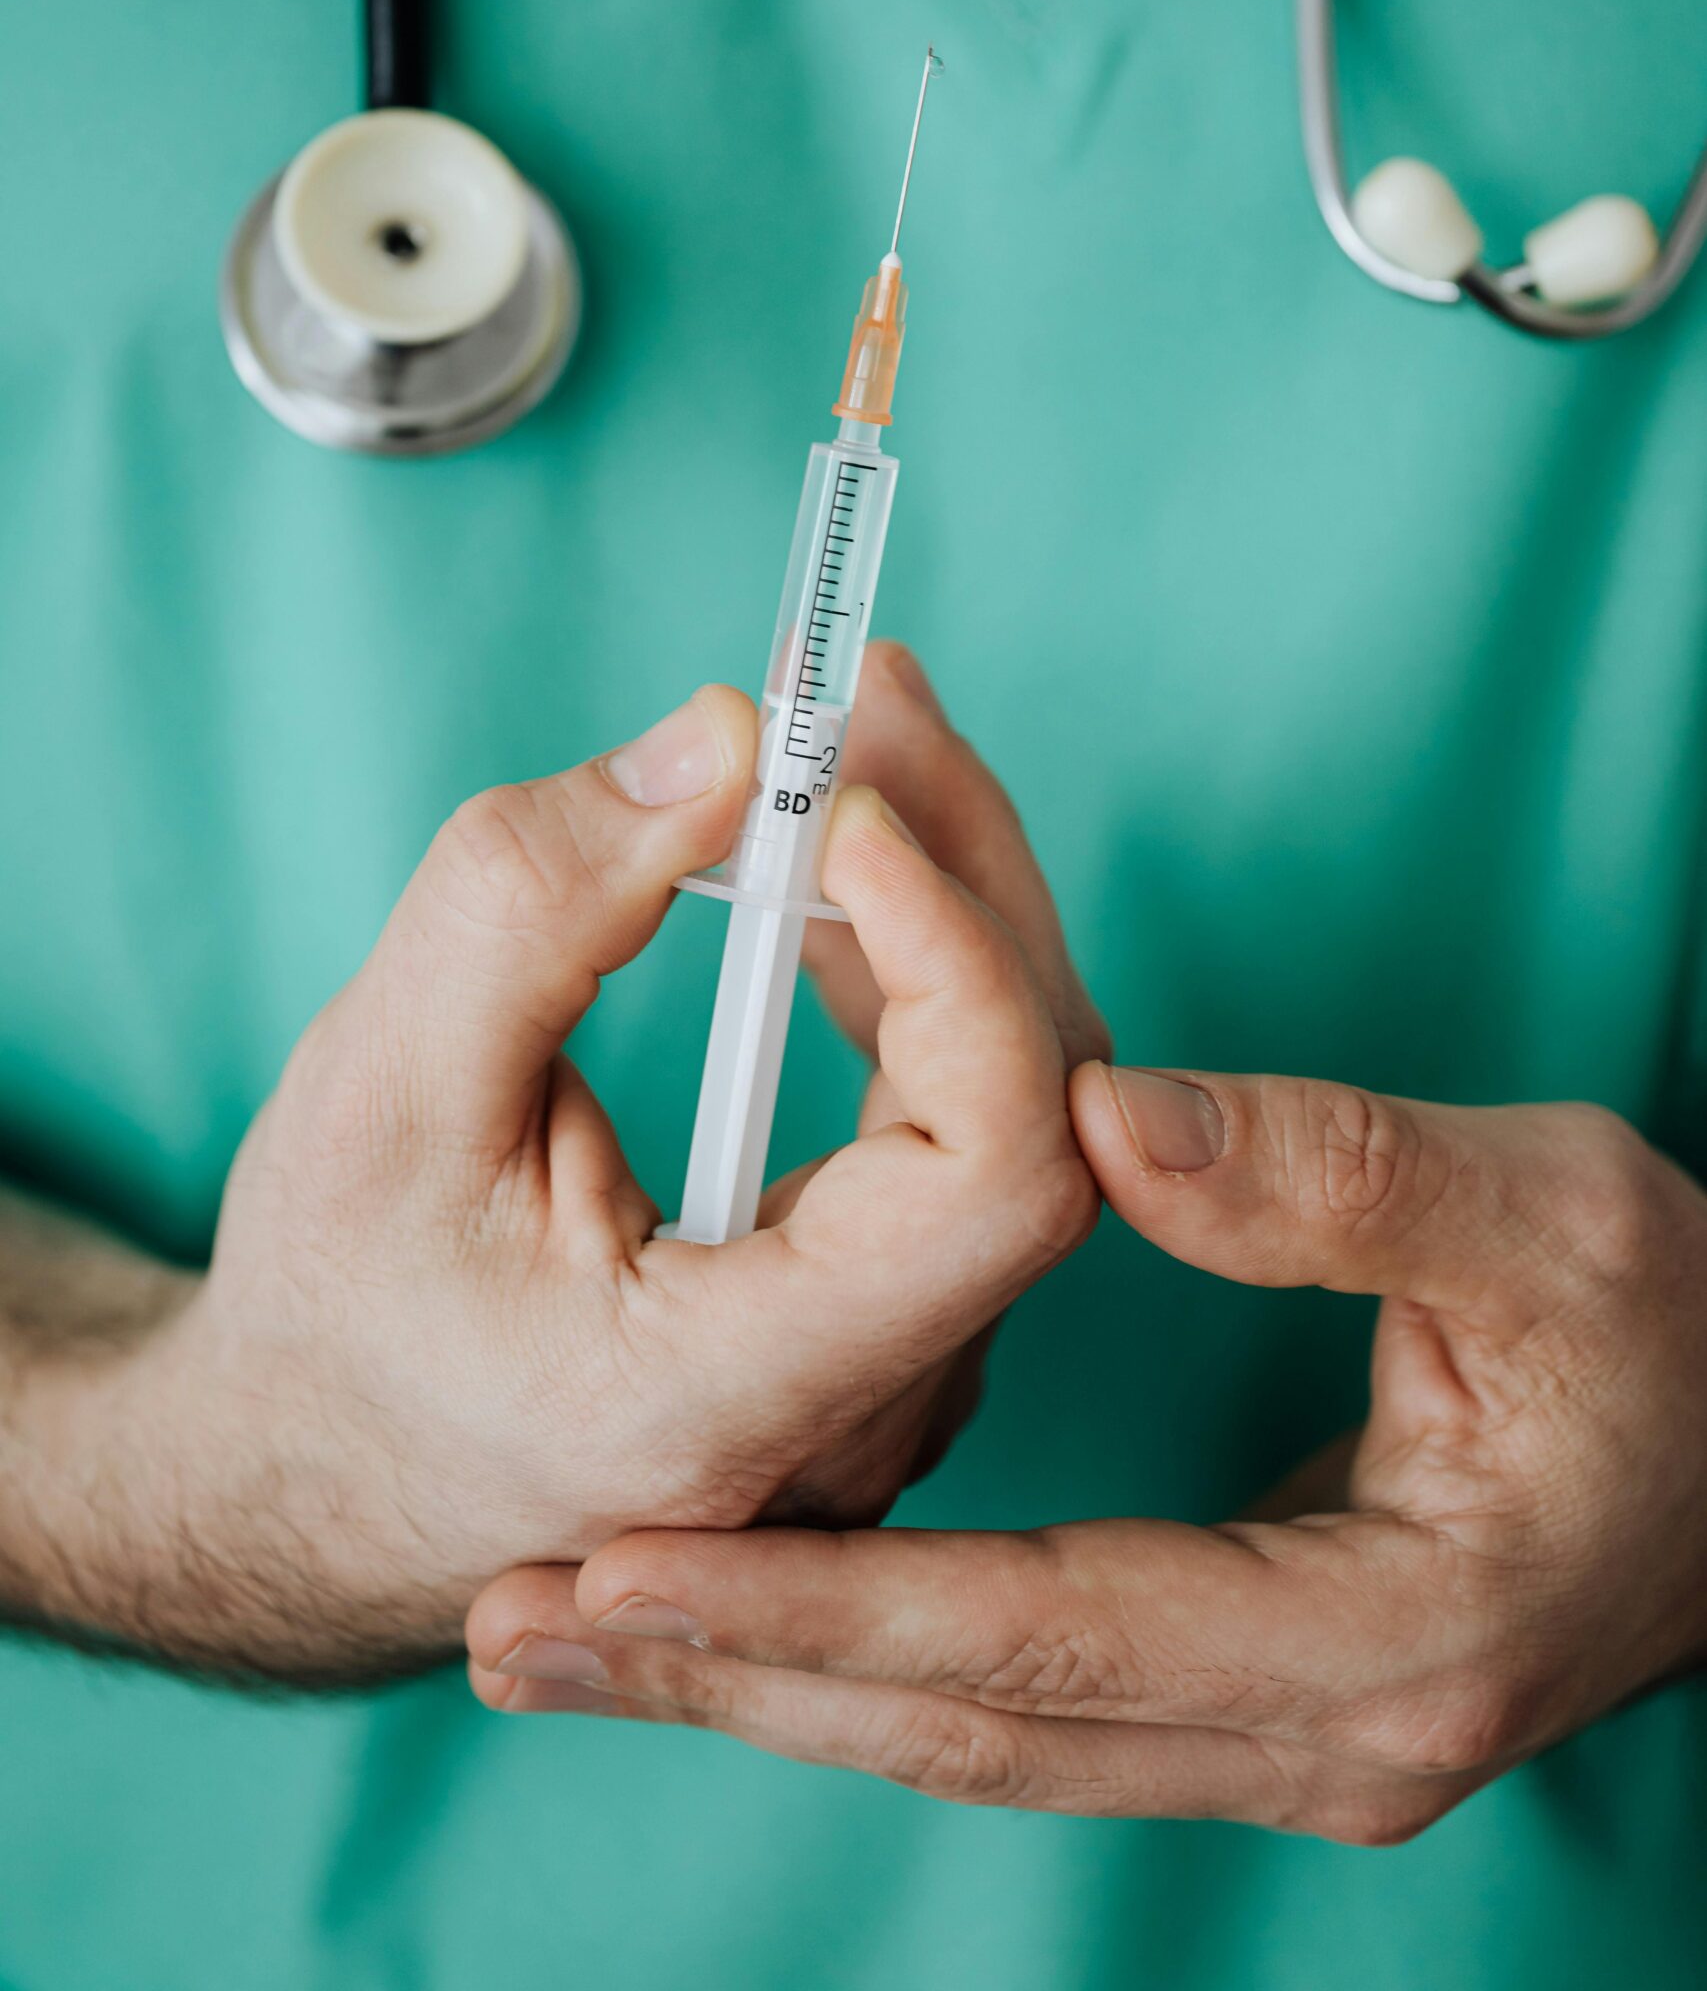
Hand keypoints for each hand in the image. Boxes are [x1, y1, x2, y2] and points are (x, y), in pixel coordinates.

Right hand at [6, 654, 1097, 1685]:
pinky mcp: (884, 1322)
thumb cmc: (331, 1315)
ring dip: (942, 894)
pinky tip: (833, 872)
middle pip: (1034, 1109)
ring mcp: (892, 1379)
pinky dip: (909, 970)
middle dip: (955, 867)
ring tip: (842, 737)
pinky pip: (960, 1124)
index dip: (959, 963)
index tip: (842, 809)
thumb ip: (539, 902)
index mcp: (739, 1400)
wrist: (314, 1480)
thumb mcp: (382, 1087)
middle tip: (858, 688)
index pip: (991, 1178)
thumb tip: (730, 735)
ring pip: (1015, 1104)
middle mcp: (862, 1416)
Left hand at [469, 1065, 1706, 1844]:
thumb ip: (1333, 1172)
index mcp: (1377, 1643)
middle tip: (513, 1628)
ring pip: (974, 1740)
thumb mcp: (1550, 1211)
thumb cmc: (1678, 1331)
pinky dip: (868, 1663)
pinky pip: (1021, 1707)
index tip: (621, 1568)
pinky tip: (750, 1624)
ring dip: (768, 1685)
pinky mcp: (1249, 1701)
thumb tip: (1100, 1119)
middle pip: (963, 1731)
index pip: (1037, 1646)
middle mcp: (1313, 1743)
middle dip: (727, 1681)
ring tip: (570, 1633)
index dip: (818, 1611)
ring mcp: (1282, 1746)